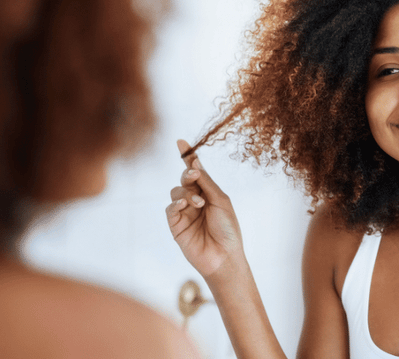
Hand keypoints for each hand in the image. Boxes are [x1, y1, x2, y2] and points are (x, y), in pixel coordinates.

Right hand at [166, 139, 244, 280]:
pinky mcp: (176, 225)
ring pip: (176, 192)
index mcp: (209, 193)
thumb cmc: (228, 229)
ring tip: (199, 204)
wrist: (224, 256)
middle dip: (188, 174)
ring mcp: (184, 213)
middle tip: (194, 174)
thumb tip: (195, 161)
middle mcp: (195, 201)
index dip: (187, 157)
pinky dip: (176, 204)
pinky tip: (184, 207)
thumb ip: (206, 182)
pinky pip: (170, 209)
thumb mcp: (220, 200)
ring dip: (186, 194)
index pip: (195, 172)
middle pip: (184, 179)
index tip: (180, 142)